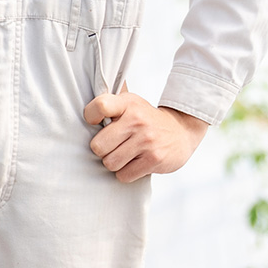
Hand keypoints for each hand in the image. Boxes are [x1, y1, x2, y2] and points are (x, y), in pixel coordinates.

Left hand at [84, 92, 208, 182]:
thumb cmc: (146, 119)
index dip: (91, 116)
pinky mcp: (154, 159)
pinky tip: (136, 163)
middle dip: (103, 150)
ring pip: (110, 163)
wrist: (182, 130)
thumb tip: (85, 91)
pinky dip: (127, 173)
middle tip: (114, 146)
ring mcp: (146, 140)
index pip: (100, 106)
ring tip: (126, 154)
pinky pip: (124, 175)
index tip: (96, 122)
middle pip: (98, 146)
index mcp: (128, 104)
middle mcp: (137, 119)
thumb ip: (111, 103)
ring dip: (115, 163)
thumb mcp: (132, 104)